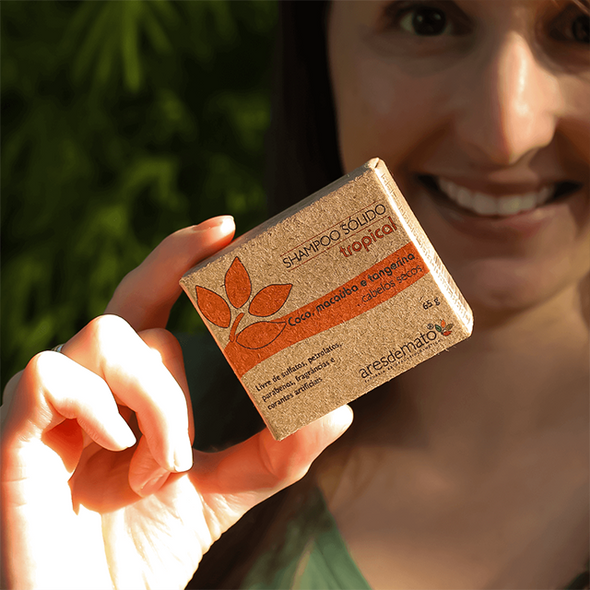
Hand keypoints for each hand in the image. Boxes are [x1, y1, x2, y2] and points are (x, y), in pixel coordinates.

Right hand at [1, 217, 352, 589]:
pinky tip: (117, 457)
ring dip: (158, 401)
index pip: (152, 300)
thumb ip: (276, 451)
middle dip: (176, 315)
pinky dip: (100, 410)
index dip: (180, 258)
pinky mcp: (13, 429)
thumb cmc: (147, 549)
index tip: (227, 226)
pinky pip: (52, 375)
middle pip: (133, 304)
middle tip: (204, 334)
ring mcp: (49, 402)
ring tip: (164, 467)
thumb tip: (338, 407)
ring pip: (111, 335)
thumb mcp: (223, 491)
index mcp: (131, 388)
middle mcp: (90, 383)